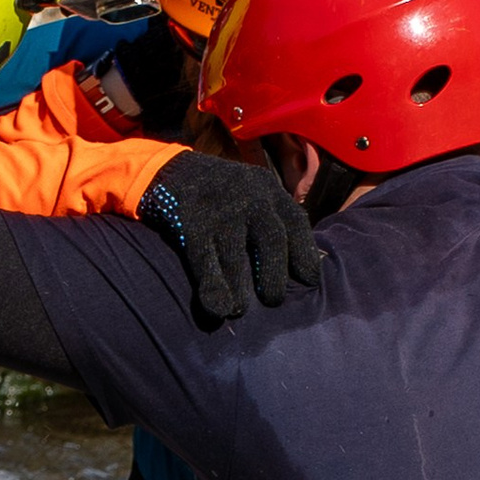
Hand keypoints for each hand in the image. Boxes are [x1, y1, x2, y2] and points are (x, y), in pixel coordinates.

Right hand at [137, 154, 322, 319]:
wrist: (170, 168)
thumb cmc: (223, 194)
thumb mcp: (255, 193)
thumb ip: (276, 220)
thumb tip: (305, 266)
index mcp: (269, 190)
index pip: (296, 223)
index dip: (304, 253)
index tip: (309, 280)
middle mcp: (249, 198)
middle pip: (272, 239)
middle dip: (275, 274)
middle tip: (273, 300)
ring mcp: (220, 210)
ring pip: (237, 254)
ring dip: (241, 287)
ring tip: (240, 310)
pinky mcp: (192, 222)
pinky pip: (204, 259)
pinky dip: (213, 285)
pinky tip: (217, 308)